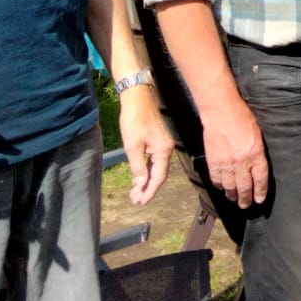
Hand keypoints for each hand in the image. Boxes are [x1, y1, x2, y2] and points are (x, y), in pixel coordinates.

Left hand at [118, 89, 173, 204]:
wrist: (137, 98)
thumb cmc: (134, 120)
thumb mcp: (132, 146)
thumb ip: (137, 167)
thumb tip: (140, 185)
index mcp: (163, 150)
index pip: (158, 177)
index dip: (150, 191)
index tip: (140, 202)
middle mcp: (167, 149)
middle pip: (159, 175)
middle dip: (148, 189)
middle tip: (136, 201)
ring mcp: (163, 144)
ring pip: (156, 168)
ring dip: (146, 181)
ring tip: (136, 193)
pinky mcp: (158, 141)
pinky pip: (154, 161)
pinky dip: (147, 170)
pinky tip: (139, 177)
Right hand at [202, 101, 268, 207]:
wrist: (220, 111)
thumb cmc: (241, 116)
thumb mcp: (257, 133)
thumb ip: (257, 149)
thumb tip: (256, 163)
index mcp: (256, 154)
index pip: (260, 179)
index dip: (260, 191)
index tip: (259, 199)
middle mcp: (242, 162)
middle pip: (245, 187)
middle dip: (246, 198)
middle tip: (246, 205)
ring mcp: (226, 163)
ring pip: (230, 186)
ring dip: (232, 195)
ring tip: (234, 199)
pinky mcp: (213, 162)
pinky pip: (216, 179)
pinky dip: (219, 185)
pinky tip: (221, 187)